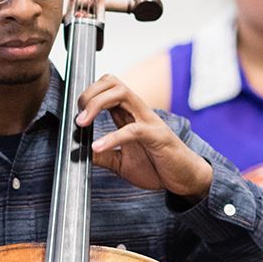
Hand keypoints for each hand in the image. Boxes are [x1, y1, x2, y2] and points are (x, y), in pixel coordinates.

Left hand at [79, 75, 212, 199]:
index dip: (88, 94)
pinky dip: (112, 137)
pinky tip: (98, 146)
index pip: (107, 87)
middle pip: (112, 82)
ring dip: (97, 104)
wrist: (186, 179)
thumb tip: (80, 152)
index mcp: (130, 115)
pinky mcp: (158, 137)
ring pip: (122, 93)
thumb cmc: (158, 166)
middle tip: (78, 116)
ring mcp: (149, 121)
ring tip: (82, 123)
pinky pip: (133, 130)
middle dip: (90, 93)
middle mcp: (138, 112)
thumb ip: (103, 156)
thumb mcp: (122, 163)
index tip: (75, 113)